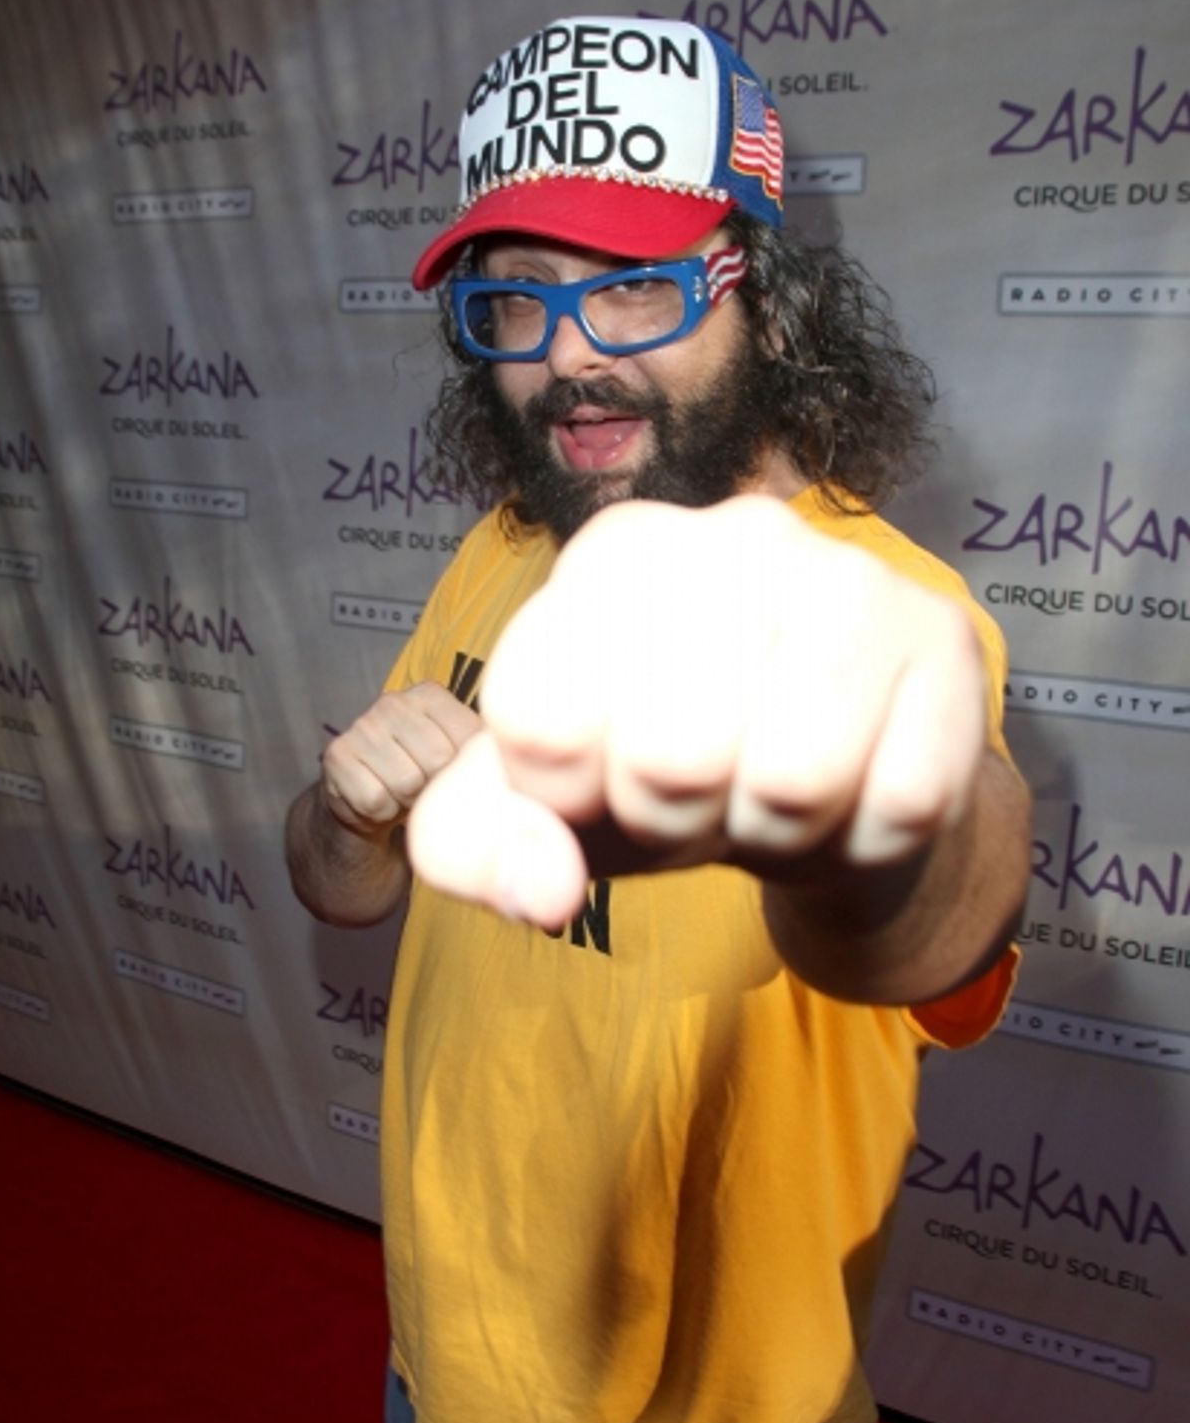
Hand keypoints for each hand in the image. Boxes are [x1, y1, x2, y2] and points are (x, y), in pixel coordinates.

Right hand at [322, 681, 481, 837]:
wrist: (372, 804)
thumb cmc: (423, 776)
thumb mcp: (458, 756)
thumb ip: (482, 749)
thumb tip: (514, 763)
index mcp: (430, 694)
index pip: (468, 737)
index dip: (464, 768)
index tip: (453, 773)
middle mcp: (393, 702)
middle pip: (438, 760)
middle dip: (435, 787)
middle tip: (424, 787)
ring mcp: (361, 726)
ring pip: (406, 783)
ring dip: (408, 802)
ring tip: (403, 794)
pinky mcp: (337, 756)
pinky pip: (375, 799)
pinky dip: (381, 813)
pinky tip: (379, 801)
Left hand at [407, 497, 987, 925]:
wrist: (824, 789)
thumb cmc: (663, 780)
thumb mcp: (542, 811)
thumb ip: (479, 845)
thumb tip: (543, 889)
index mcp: (614, 554)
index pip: (544, 719)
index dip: (565, 798)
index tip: (600, 781)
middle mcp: (734, 533)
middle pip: (670, 755)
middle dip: (674, 823)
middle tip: (697, 798)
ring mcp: (851, 576)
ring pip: (793, 781)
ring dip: (771, 834)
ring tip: (768, 796)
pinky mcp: (942, 641)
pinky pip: (896, 806)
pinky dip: (861, 841)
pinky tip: (850, 795)